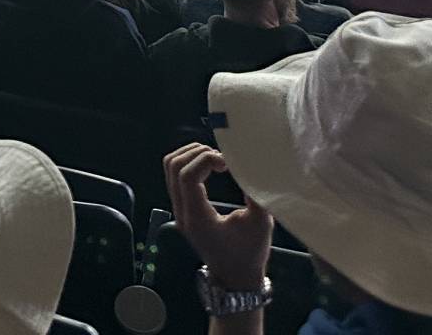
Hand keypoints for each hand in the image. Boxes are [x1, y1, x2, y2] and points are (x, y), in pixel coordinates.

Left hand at [164, 143, 273, 292]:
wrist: (236, 278)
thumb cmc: (249, 254)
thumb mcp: (260, 224)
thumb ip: (255, 194)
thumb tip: (253, 166)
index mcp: (197, 218)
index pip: (186, 176)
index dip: (205, 160)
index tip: (227, 162)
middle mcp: (182, 212)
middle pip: (173, 166)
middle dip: (197, 153)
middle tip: (222, 158)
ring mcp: (179, 210)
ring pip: (170, 168)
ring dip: (191, 155)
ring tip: (216, 158)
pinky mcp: (182, 207)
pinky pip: (176, 176)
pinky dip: (190, 163)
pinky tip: (211, 166)